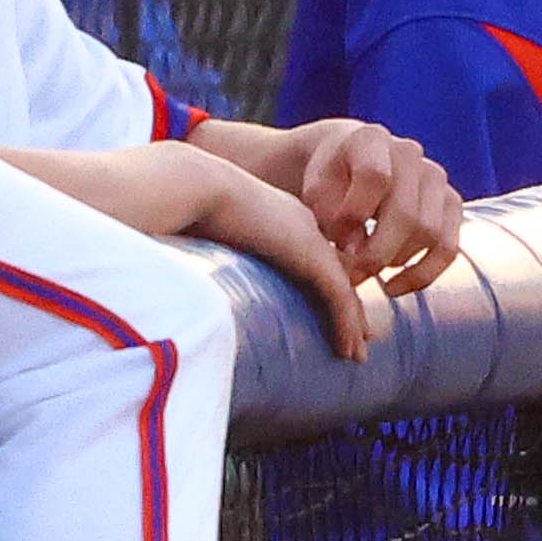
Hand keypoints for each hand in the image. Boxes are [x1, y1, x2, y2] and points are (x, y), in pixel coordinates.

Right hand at [93, 136, 377, 356]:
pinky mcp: (310, 255)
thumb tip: (198, 284)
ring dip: (352, 325)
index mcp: (279, 218)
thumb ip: (220, 254)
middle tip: (358, 340)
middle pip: (334, 274)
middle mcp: (302, 226)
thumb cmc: (183, 207)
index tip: (329, 316)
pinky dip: (346, 324)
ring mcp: (310, 239)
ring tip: (356, 355)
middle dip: (348, 309)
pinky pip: (338, 296)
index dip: (324, 288)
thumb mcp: (209, 232)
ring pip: (342, 289)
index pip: (312, 258)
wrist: (193, 185)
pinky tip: (349, 348)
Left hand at [246, 116, 461, 297]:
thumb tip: (355, 249)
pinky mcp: (451, 204)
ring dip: (395, 261)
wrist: (348, 165)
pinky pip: (448, 248)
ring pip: (429, 233)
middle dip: (377, 252)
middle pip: (406, 213)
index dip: (355, 214)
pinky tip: (394, 287)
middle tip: (351, 275)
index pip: (375, 177)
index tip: (334, 240)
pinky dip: (423, 274)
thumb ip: (329, 213)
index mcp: (370, 139)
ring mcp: (436, 178)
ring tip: (364, 273)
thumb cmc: (328, 181)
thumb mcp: (315, 189)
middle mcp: (410, 153)